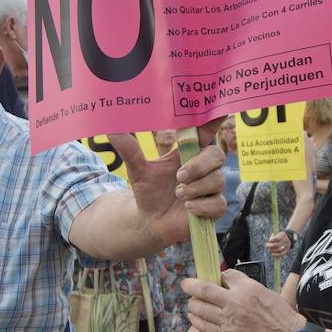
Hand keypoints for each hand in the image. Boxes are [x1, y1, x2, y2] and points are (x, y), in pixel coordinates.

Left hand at [109, 119, 225, 243]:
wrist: (150, 220)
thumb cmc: (149, 191)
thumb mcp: (138, 170)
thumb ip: (130, 150)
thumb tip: (113, 130)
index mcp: (189, 152)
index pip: (206, 131)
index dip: (214, 120)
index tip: (219, 111)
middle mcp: (205, 167)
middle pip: (217, 155)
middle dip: (198, 166)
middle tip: (179, 176)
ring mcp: (211, 187)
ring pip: (217, 180)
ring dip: (194, 189)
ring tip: (177, 194)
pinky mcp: (214, 207)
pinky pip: (218, 203)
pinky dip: (201, 206)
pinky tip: (187, 208)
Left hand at [181, 269, 304, 331]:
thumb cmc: (282, 319)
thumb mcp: (266, 293)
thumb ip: (247, 287)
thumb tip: (229, 280)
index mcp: (248, 288)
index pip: (224, 275)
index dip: (216, 277)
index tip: (210, 279)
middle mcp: (236, 302)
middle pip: (203, 290)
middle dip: (191, 287)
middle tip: (187, 287)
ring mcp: (229, 320)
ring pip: (199, 308)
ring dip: (193, 305)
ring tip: (192, 304)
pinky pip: (203, 325)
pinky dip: (197, 320)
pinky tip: (197, 319)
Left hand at [264, 230, 292, 256]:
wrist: (288, 239)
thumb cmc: (279, 236)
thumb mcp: (276, 234)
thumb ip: (273, 237)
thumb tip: (269, 242)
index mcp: (283, 235)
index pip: (277, 238)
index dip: (272, 240)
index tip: (269, 240)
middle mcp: (285, 241)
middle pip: (277, 245)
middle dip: (270, 246)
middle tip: (267, 246)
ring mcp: (287, 246)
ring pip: (279, 250)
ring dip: (273, 250)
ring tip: (269, 250)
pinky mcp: (287, 251)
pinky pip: (281, 254)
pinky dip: (276, 255)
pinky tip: (272, 254)